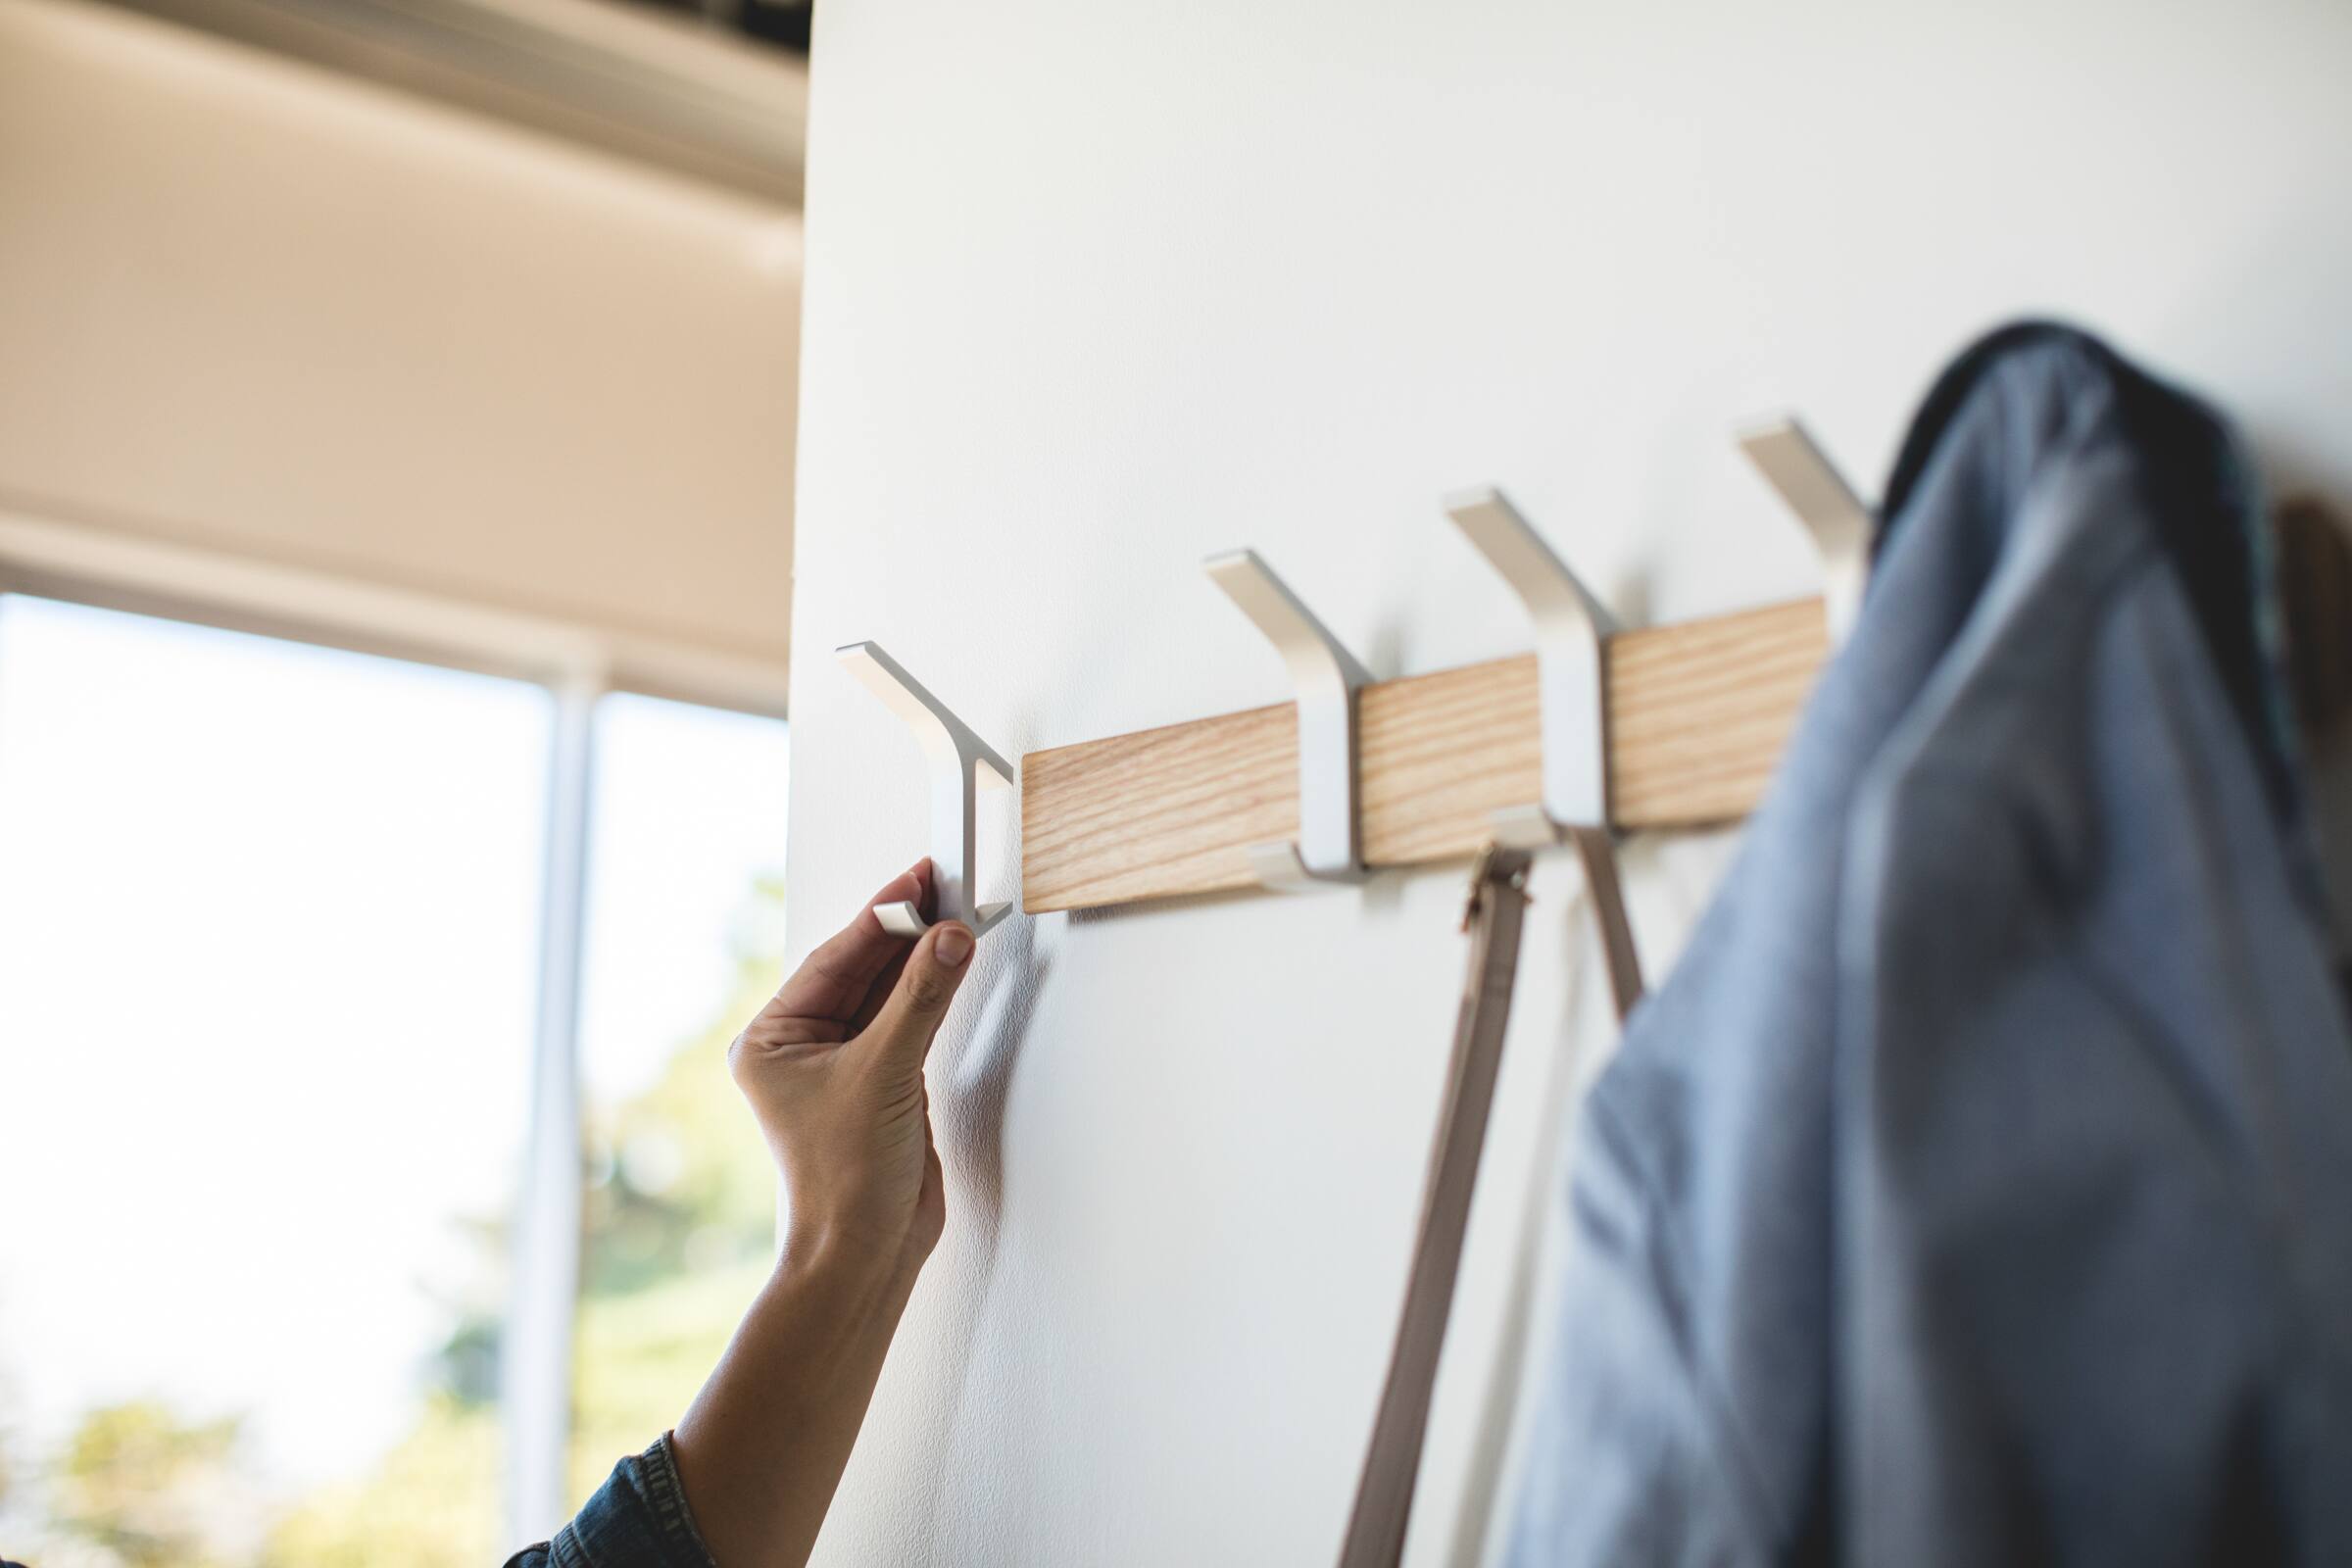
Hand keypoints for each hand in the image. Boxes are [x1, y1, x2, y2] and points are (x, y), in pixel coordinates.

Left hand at [675, 863, 976, 1567]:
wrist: (866, 1252)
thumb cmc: (845, 1181)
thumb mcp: (884, 1074)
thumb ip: (920, 1000)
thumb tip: (947, 939)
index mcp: (771, 1040)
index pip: (833, 959)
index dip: (880, 916)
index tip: (919, 881)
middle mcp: (800, 1048)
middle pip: (859, 969)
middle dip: (904, 931)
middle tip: (945, 887)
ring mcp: (842, 1065)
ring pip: (886, 992)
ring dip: (921, 959)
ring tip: (958, 916)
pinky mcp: (880, 1082)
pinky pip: (907, 1019)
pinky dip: (931, 993)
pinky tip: (953, 964)